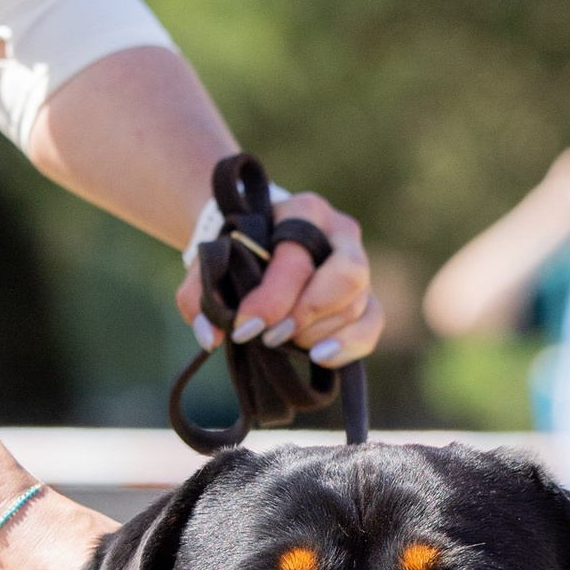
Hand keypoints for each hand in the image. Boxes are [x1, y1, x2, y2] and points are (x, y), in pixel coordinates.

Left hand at [175, 192, 383, 367]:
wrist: (258, 240)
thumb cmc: (237, 250)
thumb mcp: (211, 262)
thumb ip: (198, 296)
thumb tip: (212, 336)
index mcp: (303, 211)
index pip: (297, 259)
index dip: (272, 299)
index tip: (244, 328)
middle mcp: (340, 232)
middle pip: (346, 276)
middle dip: (306, 314)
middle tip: (272, 338)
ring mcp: (359, 264)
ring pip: (356, 304)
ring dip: (318, 333)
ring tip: (285, 344)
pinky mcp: (365, 295)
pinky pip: (372, 323)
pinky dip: (350, 345)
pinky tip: (320, 358)